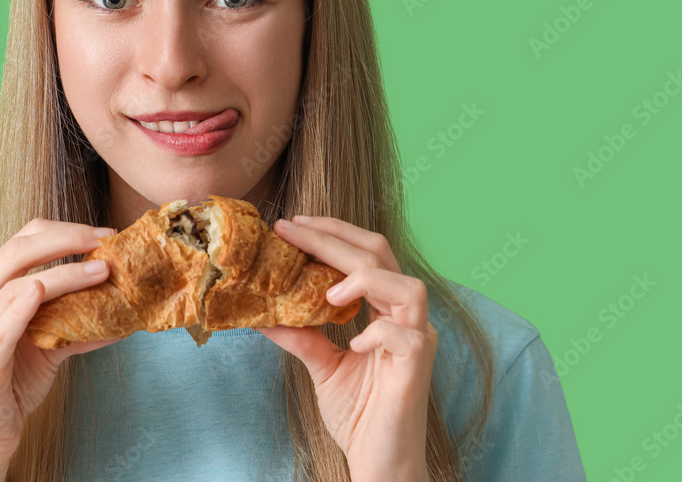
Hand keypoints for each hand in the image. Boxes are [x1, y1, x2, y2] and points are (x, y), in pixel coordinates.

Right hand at [0, 219, 119, 481]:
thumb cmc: (10, 384)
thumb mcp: (47, 344)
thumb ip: (76, 320)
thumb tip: (123, 309)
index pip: (21, 241)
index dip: (62, 230)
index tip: (102, 234)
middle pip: (18, 251)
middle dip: (66, 239)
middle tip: (106, 240)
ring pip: (18, 285)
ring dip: (64, 273)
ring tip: (101, 270)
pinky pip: (1, 325)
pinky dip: (23, 304)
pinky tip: (43, 290)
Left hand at [257, 216, 435, 481]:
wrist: (380, 462)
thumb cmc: (359, 415)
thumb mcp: (321, 365)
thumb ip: (300, 334)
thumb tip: (262, 310)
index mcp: (386, 310)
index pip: (365, 254)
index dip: (330, 233)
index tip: (290, 224)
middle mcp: (407, 317)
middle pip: (381, 255)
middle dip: (334, 236)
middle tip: (292, 228)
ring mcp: (418, 340)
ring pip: (407, 285)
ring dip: (364, 278)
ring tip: (327, 291)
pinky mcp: (419, 367)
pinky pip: (407, 335)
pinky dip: (378, 332)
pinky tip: (354, 345)